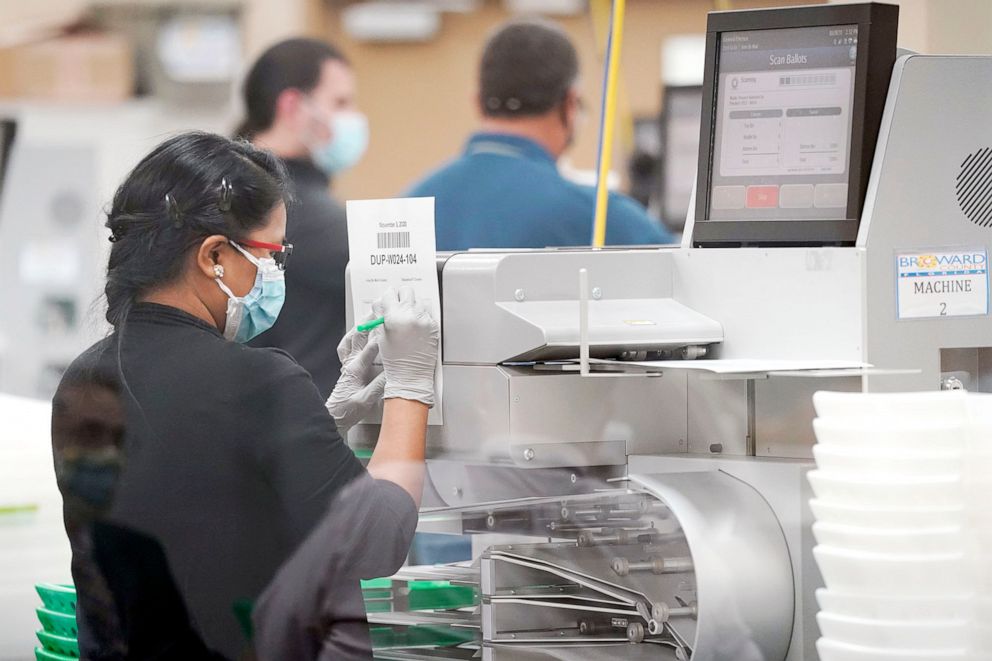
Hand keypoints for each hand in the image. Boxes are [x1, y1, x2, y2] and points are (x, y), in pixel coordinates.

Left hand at [326, 316, 386, 435]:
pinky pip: (347, 347)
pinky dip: (352, 338)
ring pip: (351, 338)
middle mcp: (350, 363)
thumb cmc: (348, 410)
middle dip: (369, 322)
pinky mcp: (347, 367)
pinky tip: (358, 336)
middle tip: (379, 311)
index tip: (389, 326)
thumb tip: (393, 372)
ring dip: (360, 326)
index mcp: (355, 369)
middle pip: (359, 337)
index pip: (370, 348)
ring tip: (368, 317)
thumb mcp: (367, 400)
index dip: (381, 336)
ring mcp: (347, 364)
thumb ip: (379, 385)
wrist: (335, 417)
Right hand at [372, 287, 438, 406]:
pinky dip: (422, 317)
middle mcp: (410, 315)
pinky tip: (416, 328)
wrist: (412, 376)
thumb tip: (380, 304)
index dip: (387, 298)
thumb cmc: (395, 361)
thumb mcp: (381, 337)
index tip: (388, 301)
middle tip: (399, 306)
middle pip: (406, 291)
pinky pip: (427, 313)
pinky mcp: (434, 325)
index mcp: (394, 316)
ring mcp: (424, 319)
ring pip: (419, 301)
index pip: (389, 294)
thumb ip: (380, 317)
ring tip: (408, 319)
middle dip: (401, 297)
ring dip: (413, 306)